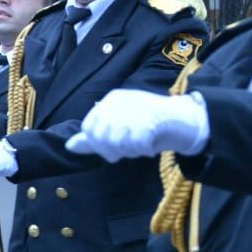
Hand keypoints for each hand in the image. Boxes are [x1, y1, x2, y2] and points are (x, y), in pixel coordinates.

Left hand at [66, 90, 208, 161]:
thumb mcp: (119, 129)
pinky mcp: (150, 118)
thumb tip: (69, 146)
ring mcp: (135, 109)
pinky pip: (136, 145)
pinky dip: (143, 150)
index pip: (88, 127)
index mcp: (111, 100)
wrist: (182, 118)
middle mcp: (120, 102)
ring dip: (129, 152)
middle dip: (113, 151)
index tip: (113, 150)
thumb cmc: (149, 125)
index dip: (98, 145)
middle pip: (101, 137)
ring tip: (140, 147)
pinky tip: (149, 147)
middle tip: (128, 151)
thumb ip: (94, 138)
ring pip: (117, 142)